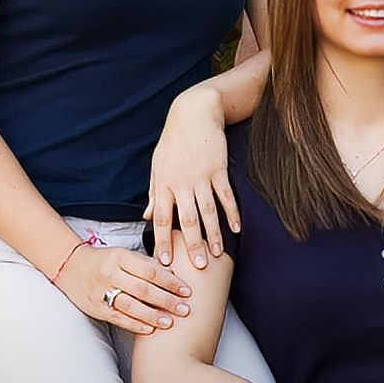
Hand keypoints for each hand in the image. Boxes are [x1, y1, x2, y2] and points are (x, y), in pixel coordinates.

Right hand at [55, 243, 191, 336]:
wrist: (70, 267)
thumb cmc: (104, 260)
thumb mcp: (123, 254)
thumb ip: (145, 264)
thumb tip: (173, 273)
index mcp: (120, 257)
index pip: (150, 271)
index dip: (171, 281)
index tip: (187, 290)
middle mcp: (110, 274)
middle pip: (143, 289)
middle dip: (166, 300)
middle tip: (185, 309)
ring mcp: (101, 292)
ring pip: (130, 305)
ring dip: (153, 315)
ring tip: (170, 322)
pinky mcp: (96, 308)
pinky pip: (118, 318)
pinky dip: (135, 325)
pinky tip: (150, 330)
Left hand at [144, 90, 236, 270]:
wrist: (194, 114)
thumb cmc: (173, 141)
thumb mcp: (157, 165)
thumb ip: (155, 193)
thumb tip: (147, 217)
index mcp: (164, 184)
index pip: (161, 219)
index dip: (163, 242)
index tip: (164, 262)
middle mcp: (181, 184)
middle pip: (186, 221)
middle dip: (191, 246)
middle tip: (196, 268)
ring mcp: (201, 177)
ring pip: (208, 212)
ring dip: (213, 235)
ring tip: (218, 255)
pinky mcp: (219, 170)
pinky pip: (226, 196)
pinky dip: (232, 213)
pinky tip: (236, 229)